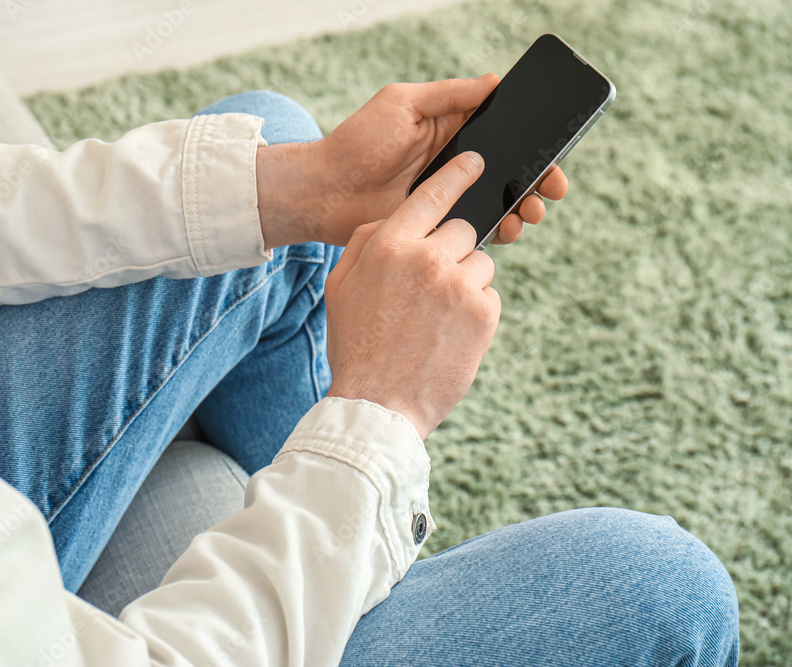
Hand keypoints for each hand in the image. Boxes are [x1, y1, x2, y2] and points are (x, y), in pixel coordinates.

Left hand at [256, 77, 568, 248]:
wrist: (324, 192)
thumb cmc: (357, 142)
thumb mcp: (402, 104)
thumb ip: (448, 96)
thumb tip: (493, 81)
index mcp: (451, 131)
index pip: (505, 136)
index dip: (534, 146)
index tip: (555, 155)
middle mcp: (453, 165)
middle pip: (510, 173)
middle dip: (537, 183)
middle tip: (551, 192)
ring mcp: (446, 199)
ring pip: (497, 204)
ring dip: (520, 209)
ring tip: (528, 215)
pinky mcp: (434, 228)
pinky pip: (472, 231)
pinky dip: (493, 233)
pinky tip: (504, 232)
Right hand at [324, 151, 499, 438]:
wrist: (378, 403)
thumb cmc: (356, 344)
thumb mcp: (341, 287)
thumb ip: (365, 243)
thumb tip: (392, 219)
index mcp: (389, 245)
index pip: (432, 194)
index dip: (457, 175)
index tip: (474, 163)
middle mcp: (427, 258)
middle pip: (462, 229)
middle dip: (450, 252)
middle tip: (429, 286)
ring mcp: (458, 286)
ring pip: (480, 263)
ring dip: (464, 282)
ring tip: (436, 316)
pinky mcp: (483, 315)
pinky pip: (489, 295)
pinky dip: (475, 310)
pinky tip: (448, 332)